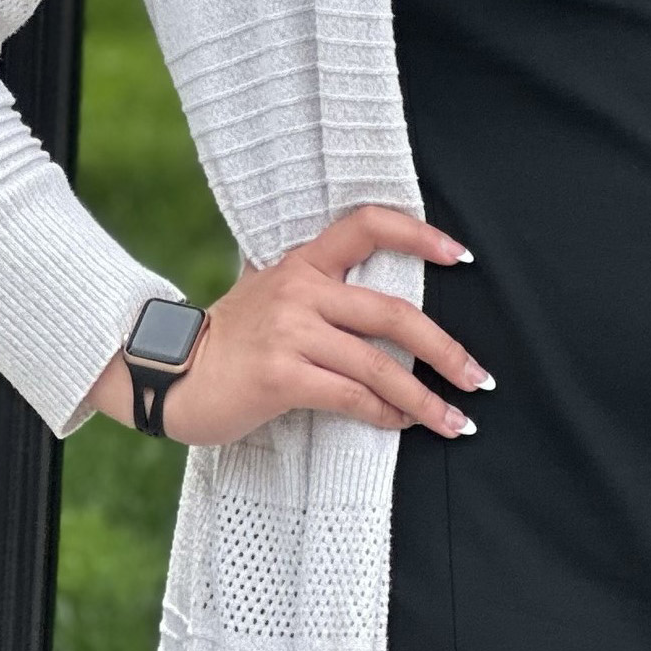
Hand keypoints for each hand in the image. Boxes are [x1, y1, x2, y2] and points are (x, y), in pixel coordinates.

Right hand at [86, 204, 490, 448]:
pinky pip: (351, 397)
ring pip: (379, 364)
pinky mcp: (283, 376)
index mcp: (304, 260)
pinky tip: (404, 425)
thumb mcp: (271, 288)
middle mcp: (303, 288)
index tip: (463, 256)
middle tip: (479, 376)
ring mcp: (292, 332)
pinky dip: (386, 414)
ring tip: (457, 420)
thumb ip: (316, 281)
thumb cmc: (231, 337)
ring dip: (426, 398)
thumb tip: (372, 284)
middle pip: (393, 312)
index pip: (369, 225)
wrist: (171, 372)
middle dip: (445, 349)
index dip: (420, 235)